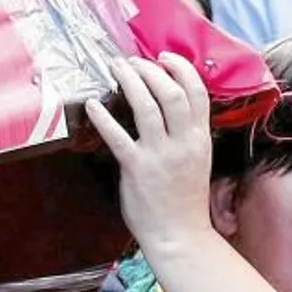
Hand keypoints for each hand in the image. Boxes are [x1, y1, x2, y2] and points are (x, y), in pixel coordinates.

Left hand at [84, 55, 216, 255]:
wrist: (180, 235)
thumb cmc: (184, 198)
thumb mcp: (196, 160)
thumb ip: (186, 133)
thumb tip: (170, 106)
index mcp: (199, 139)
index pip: (198, 93)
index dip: (181, 69)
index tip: (164, 57)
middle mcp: (183, 143)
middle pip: (172, 93)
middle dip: (150, 70)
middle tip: (132, 61)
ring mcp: (160, 155)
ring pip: (148, 107)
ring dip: (130, 82)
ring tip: (116, 68)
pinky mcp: (137, 168)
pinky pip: (118, 136)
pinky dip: (104, 117)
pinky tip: (92, 104)